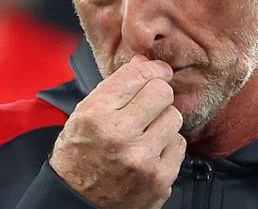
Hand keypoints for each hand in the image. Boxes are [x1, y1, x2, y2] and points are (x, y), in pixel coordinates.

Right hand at [49, 55, 186, 208]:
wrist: (77, 203)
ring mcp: (142, 159)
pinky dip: (168, 145)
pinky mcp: (160, 178)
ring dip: (163, 120)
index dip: (151, 69)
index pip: (137, 74)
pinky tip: (151, 150)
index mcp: (96, 115)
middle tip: (149, 103)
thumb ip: (115, 86)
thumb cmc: (79, 155)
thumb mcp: (83, 114)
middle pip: (162, 92)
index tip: (156, 71)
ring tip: (146, 131)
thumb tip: (146, 62)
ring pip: (174, 117)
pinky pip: (180, 144)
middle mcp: (119, 135)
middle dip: (158, 94)